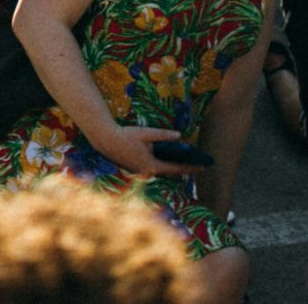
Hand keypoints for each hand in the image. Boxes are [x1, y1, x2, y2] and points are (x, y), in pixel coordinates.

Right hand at [89, 124, 204, 178]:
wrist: (106, 140)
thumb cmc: (127, 136)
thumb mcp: (147, 134)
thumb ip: (164, 136)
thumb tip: (180, 136)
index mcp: (152, 166)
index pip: (175, 169)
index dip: (190, 167)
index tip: (202, 167)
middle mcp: (147, 173)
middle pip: (169, 173)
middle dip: (182, 169)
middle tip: (196, 165)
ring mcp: (141, 172)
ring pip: (161, 172)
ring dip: (172, 167)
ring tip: (184, 162)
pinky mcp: (136, 169)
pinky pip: (153, 169)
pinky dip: (162, 165)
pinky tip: (166, 159)